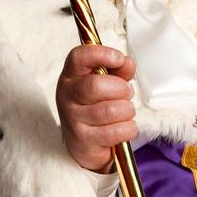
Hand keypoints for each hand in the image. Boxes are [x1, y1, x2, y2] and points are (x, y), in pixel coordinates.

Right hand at [56, 45, 136, 172]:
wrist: (83, 142)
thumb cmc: (96, 105)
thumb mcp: (106, 82)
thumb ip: (118, 70)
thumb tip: (127, 63)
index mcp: (71, 76)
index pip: (79, 57)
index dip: (102, 54)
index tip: (118, 58)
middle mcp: (67, 96)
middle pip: (96, 85)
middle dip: (121, 89)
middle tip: (127, 93)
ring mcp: (73, 119)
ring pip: (110, 110)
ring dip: (127, 110)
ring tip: (125, 111)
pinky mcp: (83, 141)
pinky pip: (116, 131)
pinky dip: (128, 128)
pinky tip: (123, 127)